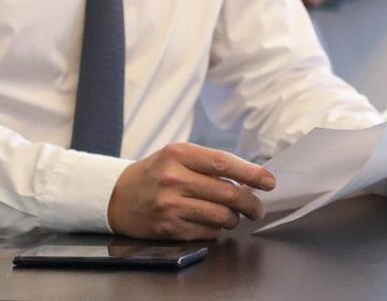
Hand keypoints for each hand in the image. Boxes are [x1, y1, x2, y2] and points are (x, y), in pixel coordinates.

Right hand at [106, 142, 275, 239]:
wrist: (117, 196)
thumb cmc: (156, 172)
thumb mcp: (178, 156)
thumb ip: (210, 164)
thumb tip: (250, 177)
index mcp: (179, 154)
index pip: (224, 163)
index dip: (252, 173)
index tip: (269, 182)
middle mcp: (173, 178)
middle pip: (227, 193)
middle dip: (250, 203)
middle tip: (258, 208)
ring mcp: (169, 204)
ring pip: (219, 215)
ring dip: (234, 218)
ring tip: (236, 217)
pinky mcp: (166, 227)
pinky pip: (204, 231)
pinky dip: (216, 229)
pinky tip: (215, 225)